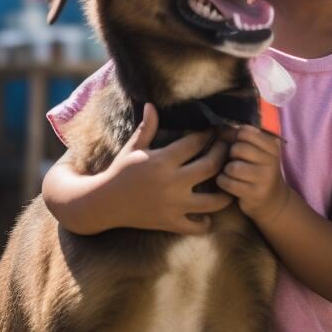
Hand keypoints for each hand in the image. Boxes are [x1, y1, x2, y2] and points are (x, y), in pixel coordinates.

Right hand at [102, 104, 233, 233]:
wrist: (104, 203)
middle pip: (211, 166)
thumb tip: (151, 104)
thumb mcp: (133, 148)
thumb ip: (147, 127)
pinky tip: (207, 213)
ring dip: (226, 192)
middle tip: (227, 150)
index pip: (196, 143)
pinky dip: (207, 222)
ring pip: (213, 201)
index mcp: (162, 160)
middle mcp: (171, 182)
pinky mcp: (170, 223)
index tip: (214, 132)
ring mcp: (173, 205)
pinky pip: (198, 227)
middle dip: (223, 154)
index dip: (209, 135)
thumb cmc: (120, 171)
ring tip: (227, 182)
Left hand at [215, 124, 289, 223]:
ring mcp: (265, 179)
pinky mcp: (255, 194)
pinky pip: (229, 183)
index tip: (237, 145)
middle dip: (231, 155)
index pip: (246, 132)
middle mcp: (272, 161)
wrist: (272, 199)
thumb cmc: (256, 169)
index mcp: (273, 145)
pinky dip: (224, 182)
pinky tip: (229, 183)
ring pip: (233, 167)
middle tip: (235, 161)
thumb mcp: (254, 150)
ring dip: (226, 170)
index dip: (235, 137)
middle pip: (238, 149)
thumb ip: (237, 136)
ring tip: (231, 173)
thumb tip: (218, 130)